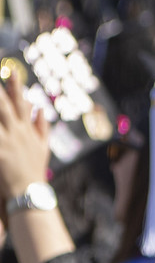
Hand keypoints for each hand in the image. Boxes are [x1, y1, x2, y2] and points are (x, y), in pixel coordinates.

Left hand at [0, 60, 50, 201]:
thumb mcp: (43, 147)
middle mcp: (18, 132)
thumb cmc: (34, 170)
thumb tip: (41, 108)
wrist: (30, 192)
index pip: (22, 102)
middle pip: (7, 105)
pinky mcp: (0, 152)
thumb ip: (42, 127)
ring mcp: (9, 142)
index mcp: (28, 130)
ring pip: (0, 117)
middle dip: (1, 89)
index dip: (16, 85)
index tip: (11, 70)